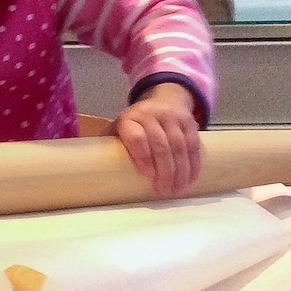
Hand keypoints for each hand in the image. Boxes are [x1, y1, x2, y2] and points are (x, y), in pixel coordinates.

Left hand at [112, 83, 201, 198]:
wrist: (165, 99)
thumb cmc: (136, 124)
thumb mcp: (120, 128)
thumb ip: (111, 145)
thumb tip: (96, 171)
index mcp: (130, 119)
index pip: (136, 137)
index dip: (142, 156)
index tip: (147, 175)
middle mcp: (152, 115)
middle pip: (161, 144)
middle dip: (164, 170)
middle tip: (164, 191)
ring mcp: (173, 118)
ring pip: (179, 146)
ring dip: (180, 171)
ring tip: (177, 190)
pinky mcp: (190, 122)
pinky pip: (193, 145)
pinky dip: (193, 164)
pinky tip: (190, 179)